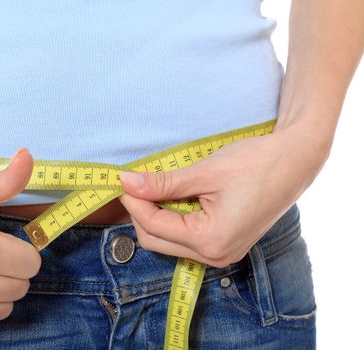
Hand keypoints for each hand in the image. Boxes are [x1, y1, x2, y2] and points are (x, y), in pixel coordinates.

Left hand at [118, 127, 325, 267]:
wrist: (295, 161)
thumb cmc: (256, 163)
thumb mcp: (205, 172)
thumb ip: (163, 183)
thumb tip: (127, 182)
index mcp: (211, 241)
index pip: (154, 225)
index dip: (133, 202)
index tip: (122, 180)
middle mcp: (216, 256)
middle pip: (156, 240)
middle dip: (141, 212)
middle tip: (135, 182)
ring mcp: (221, 253)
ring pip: (168, 240)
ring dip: (156, 215)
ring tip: (156, 186)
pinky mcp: (224, 244)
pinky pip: (185, 237)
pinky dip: (174, 218)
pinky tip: (174, 195)